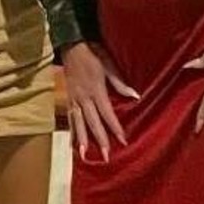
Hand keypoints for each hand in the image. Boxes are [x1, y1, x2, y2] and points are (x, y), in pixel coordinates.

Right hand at [61, 41, 139, 160]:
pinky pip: (70, 119)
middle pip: (92, 122)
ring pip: (78, 123)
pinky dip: (72, 132)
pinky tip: (73, 145)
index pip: (107, 113)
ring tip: (84, 155)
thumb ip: (120, 83)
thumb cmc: (93, 54)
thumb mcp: (109, 65)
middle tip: (106, 156)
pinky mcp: (68, 100)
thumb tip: (135, 96)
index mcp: (96, 90)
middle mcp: (84, 98)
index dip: (115, 127)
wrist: (71, 46)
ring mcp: (74, 100)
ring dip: (82, 140)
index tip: (122, 140)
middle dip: (100, 140)